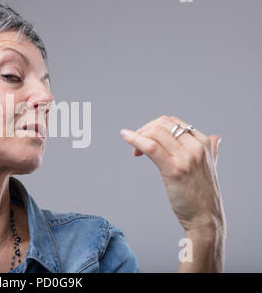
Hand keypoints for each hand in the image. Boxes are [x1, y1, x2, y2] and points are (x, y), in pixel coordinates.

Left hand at [120, 115, 225, 232]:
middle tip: (137, 145)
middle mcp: (196, 147)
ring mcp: (186, 158)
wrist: (206, 218)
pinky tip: (125, 136)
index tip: (146, 139)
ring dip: (139, 136)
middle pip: (162, 124)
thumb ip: (212, 150)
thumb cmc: (203, 194)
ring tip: (135, 151)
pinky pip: (151, 147)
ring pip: (155, 133)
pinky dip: (135, 139)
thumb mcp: (210, 167)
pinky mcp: (174, 170)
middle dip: (145, 130)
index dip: (154, 127)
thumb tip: (215, 137)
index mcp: (203, 142)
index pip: (173, 122)